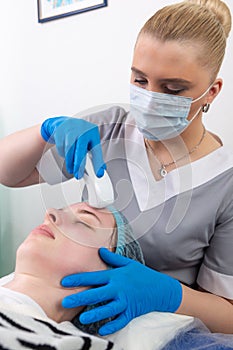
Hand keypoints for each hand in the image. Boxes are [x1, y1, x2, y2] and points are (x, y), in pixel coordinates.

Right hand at [41, 116, 105, 178]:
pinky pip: (61, 146)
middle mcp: (83, 130)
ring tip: (71, 169)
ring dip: (70, 162)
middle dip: (79, 165)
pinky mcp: (60, 130)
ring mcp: (71, 129)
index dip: (98, 163)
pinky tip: (65, 155)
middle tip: (78, 175)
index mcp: (93, 133)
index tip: (99, 174)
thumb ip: (95, 154)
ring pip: (69, 149)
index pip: (96, 150)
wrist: (64, 123)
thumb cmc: (79, 134)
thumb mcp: (89, 142)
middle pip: (81, 149)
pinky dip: (62, 154)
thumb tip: (102, 168)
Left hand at [61, 248, 181, 335]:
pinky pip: (120, 320)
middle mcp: (119, 289)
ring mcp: (125, 301)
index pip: (94, 277)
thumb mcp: (128, 263)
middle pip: (97, 294)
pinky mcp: (131, 312)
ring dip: (94, 313)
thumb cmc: (143, 275)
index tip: (64, 282)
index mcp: (116, 276)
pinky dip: (112, 325)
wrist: (161, 288)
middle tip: (65, 302)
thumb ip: (112, 258)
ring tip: (82, 317)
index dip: (79, 279)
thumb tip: (100, 250)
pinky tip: (102, 330)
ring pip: (107, 309)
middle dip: (80, 298)